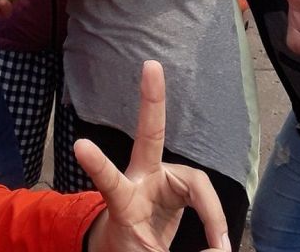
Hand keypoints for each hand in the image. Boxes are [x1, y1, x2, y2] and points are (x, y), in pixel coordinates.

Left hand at [81, 61, 229, 251]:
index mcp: (123, 202)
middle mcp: (141, 181)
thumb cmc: (128, 249)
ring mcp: (160, 181)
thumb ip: (171, 251)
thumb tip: (218, 251)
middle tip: (151, 65)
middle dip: (151, 101)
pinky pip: (205, 196)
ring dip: (212, 215)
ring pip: (196, 183)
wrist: (127, 250)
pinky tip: (220, 244)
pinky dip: (216, 220)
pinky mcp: (178, 188)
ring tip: (220, 247)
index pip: (110, 183)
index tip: (79, 145)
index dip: (98, 165)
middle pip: (149, 137)